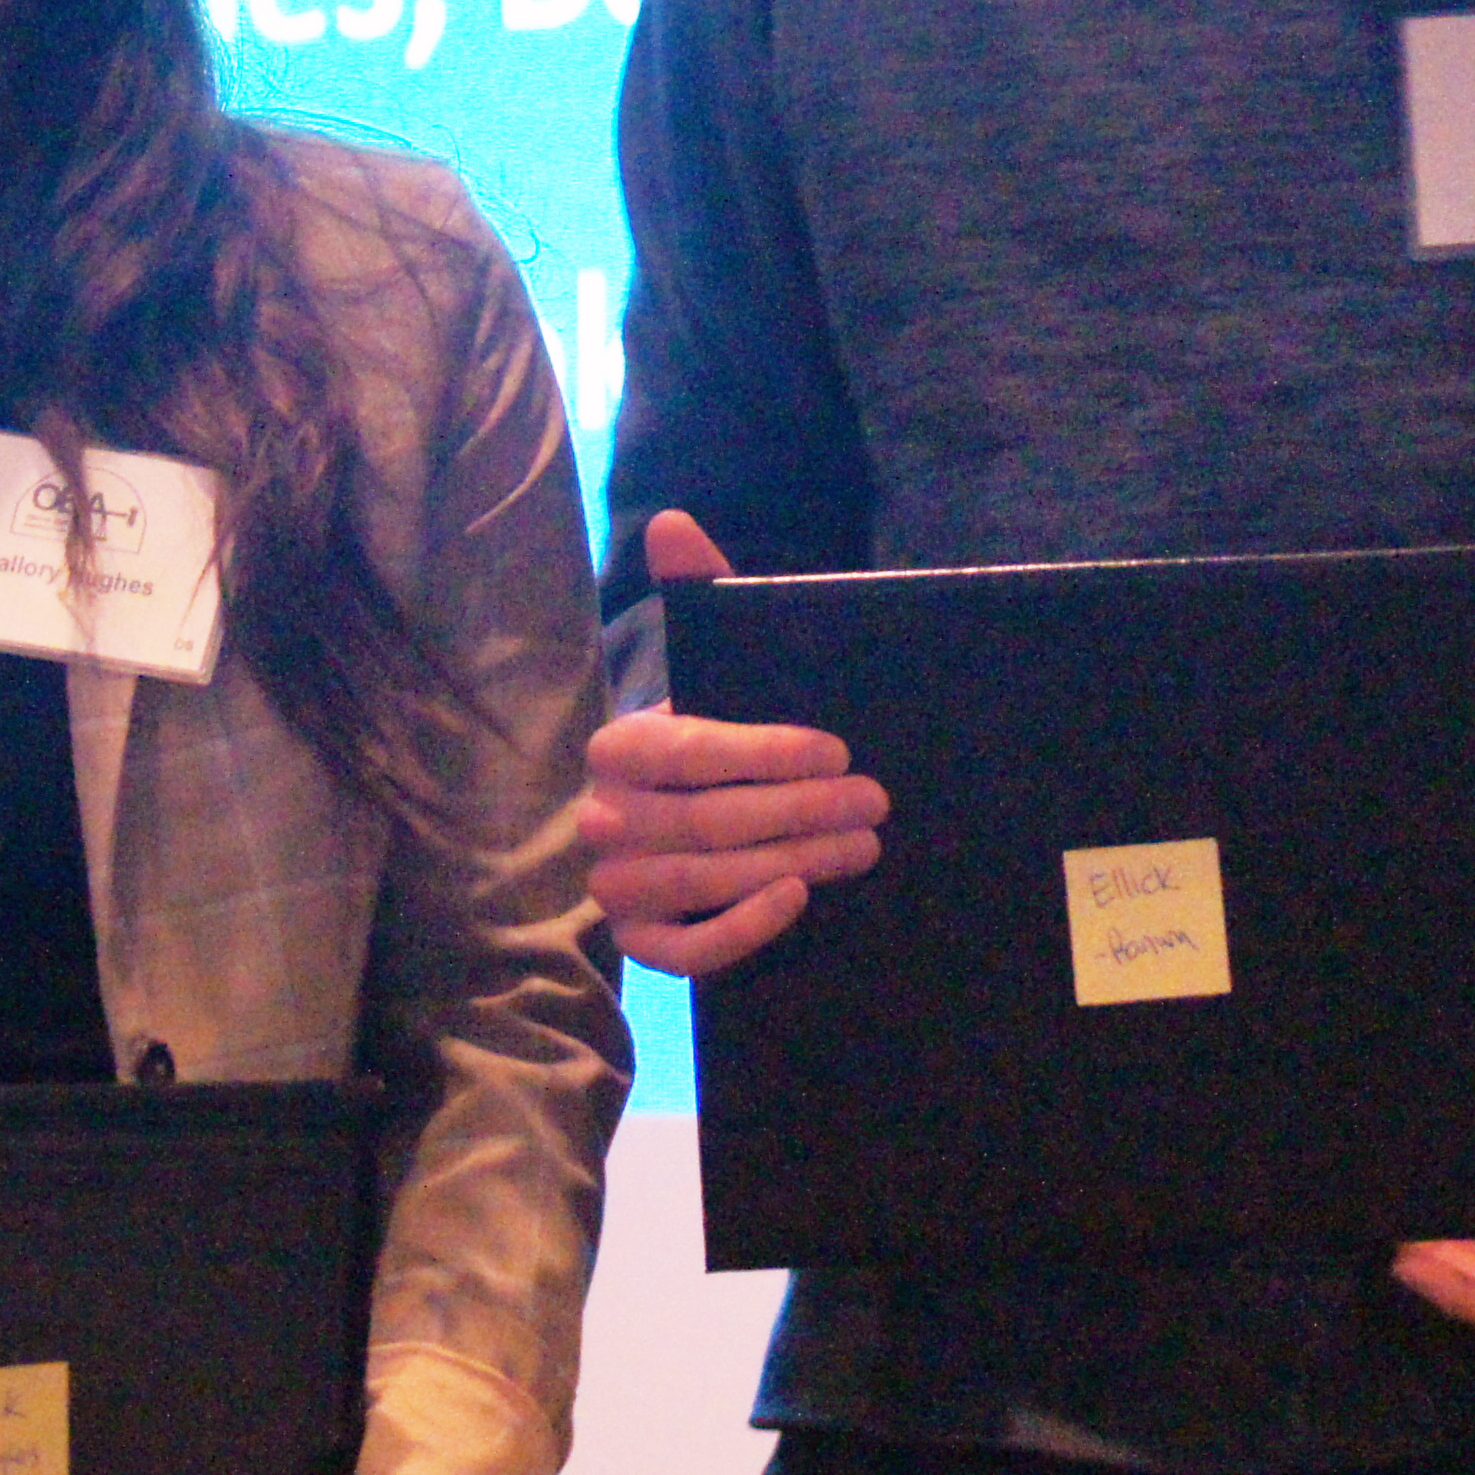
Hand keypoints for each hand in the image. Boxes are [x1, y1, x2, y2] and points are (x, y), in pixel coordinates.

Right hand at [580, 512, 889, 976]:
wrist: (694, 818)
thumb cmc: (715, 737)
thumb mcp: (712, 662)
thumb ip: (699, 591)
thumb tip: (673, 523)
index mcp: (614, 746)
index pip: (685, 752)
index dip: (763, 753)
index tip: (837, 749)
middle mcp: (600, 818)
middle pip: (706, 821)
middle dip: (800, 810)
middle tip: (874, 800)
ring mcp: (614, 885)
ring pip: (704, 880)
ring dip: (793, 859)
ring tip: (863, 842)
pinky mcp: (640, 942)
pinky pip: (686, 952)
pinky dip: (743, 927)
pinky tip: (799, 896)